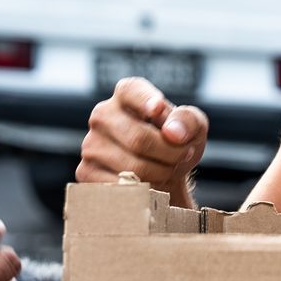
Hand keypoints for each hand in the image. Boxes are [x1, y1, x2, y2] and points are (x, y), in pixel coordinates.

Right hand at [77, 77, 208, 201]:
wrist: (164, 175)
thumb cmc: (176, 145)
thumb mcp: (193, 128)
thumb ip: (188, 121)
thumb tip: (173, 133)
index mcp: (126, 95)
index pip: (132, 91)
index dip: (146, 100)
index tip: (158, 109)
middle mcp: (103, 115)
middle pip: (139, 139)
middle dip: (171, 153)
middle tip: (184, 155)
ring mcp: (91, 144)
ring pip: (133, 166)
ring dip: (161, 173)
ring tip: (168, 169)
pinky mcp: (86, 171)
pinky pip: (121, 187)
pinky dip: (144, 189)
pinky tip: (150, 183)